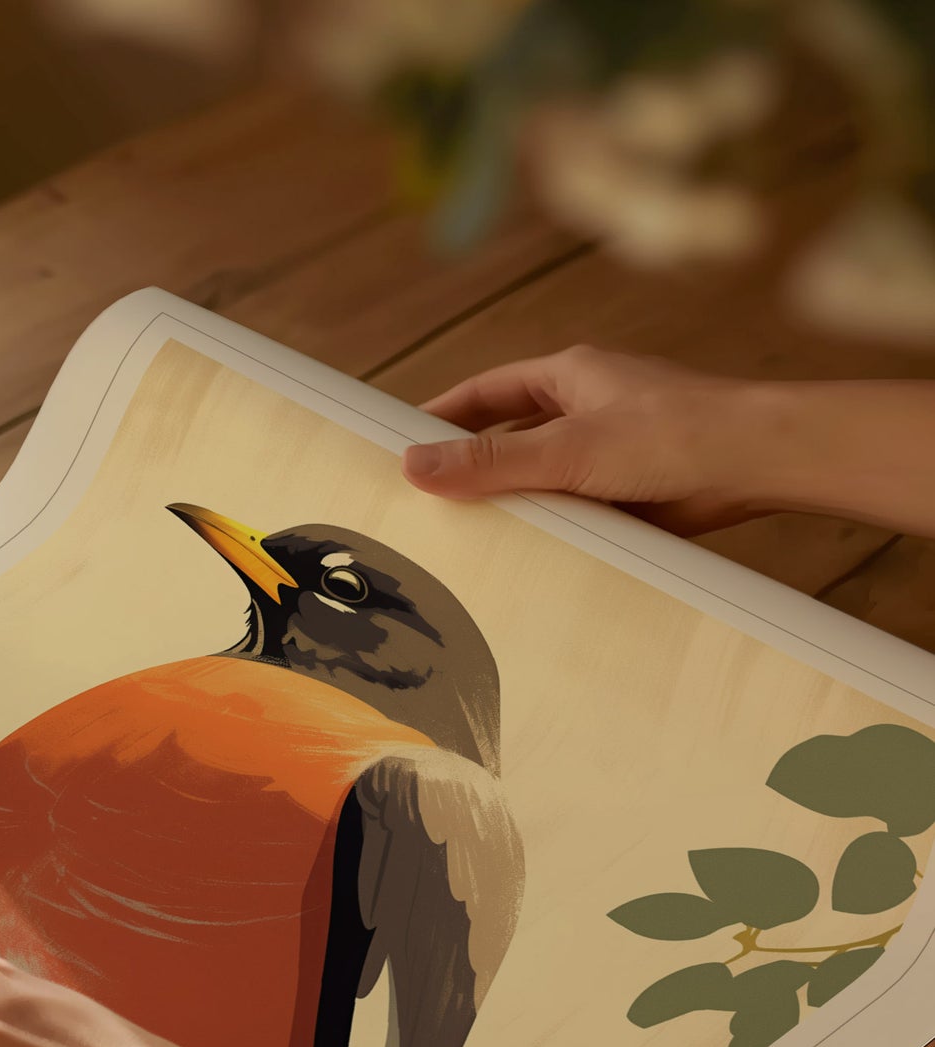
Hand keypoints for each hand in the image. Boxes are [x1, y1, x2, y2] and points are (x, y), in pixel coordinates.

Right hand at [402, 345, 768, 533]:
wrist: (759, 464)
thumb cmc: (674, 433)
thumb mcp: (567, 448)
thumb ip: (490, 461)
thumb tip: (413, 466)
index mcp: (570, 376)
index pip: (486, 392)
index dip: (442, 417)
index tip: (400, 445)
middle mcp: (587, 409)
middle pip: (509, 436)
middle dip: (470, 467)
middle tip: (423, 502)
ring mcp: (608, 451)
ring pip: (540, 478)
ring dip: (511, 504)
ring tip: (463, 538)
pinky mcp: (629, 492)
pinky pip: (572, 510)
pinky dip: (549, 530)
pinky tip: (525, 557)